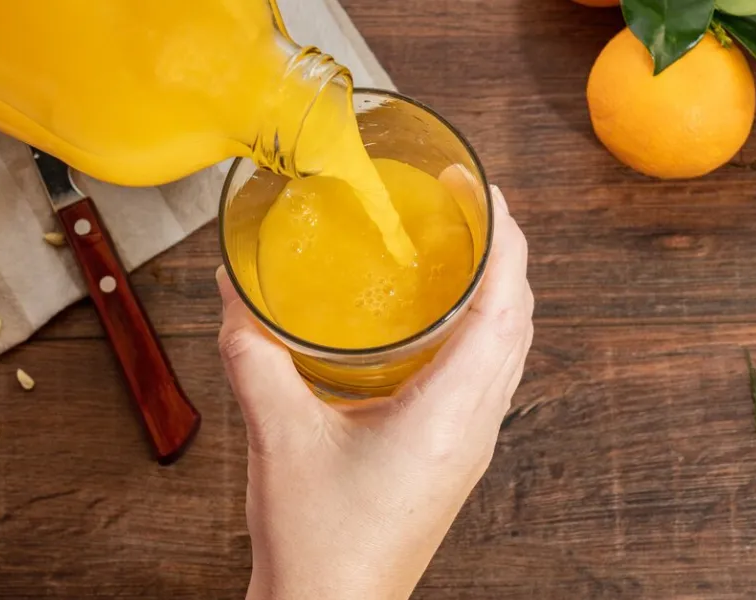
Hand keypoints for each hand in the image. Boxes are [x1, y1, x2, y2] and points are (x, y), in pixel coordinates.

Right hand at [216, 184, 532, 599]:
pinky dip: (486, 333)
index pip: (505, 306)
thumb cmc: (317, 540)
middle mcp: (475, 427)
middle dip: (508, 256)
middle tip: (474, 209)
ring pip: (512, 351)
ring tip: (468, 252)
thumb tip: (235, 291)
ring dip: (502, 294)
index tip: (489, 193)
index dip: (506, 241)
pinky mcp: (456, 460)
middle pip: (520, 322)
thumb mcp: (277, 435)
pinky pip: (492, 378)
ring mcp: (472, 447)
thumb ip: (253, 354)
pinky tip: (445, 325)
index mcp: (449, 413)